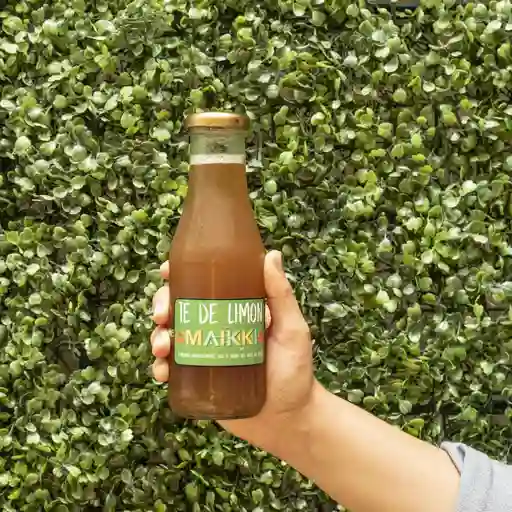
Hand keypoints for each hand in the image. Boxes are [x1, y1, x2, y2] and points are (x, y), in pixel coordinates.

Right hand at [150, 250, 315, 448]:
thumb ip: (281, 295)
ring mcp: (204, 353)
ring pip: (169, 336)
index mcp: (234, 309)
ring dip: (157, 336)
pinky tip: (162, 371)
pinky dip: (160, 367)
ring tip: (164, 347)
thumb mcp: (292, 329)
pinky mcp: (197, 380)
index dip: (179, 274)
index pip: (202, 283)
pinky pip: (172, 369)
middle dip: (162, 306)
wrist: (289, 421)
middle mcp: (215, 327)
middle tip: (163, 315)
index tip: (166, 271)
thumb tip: (272, 254)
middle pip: (179, 307)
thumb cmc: (295, 371)